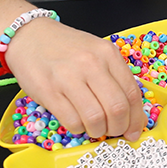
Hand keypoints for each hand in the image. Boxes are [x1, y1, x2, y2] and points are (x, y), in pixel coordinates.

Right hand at [3, 18, 145, 139]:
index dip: (136, 118)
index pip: (132, 93)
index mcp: (108, 54)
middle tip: (115, 132)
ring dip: (98, 131)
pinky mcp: (48, 91)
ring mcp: (68, 78)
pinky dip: (78, 129)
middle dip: (120, 128)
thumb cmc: (65, 47)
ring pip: (96, 118)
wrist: (29, 36)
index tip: (134, 130)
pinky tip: (77, 122)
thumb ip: (114, 77)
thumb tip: (130, 112)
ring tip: (95, 128)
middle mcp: (91, 64)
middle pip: (117, 108)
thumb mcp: (97, 53)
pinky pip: (72, 121)